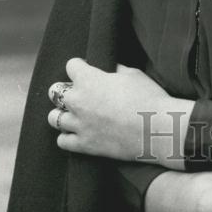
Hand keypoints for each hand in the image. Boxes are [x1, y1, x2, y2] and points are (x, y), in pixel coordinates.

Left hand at [47, 58, 194, 165]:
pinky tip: (78, 132)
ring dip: (63, 114)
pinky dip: (67, 136)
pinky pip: (62, 141)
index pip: (71, 65)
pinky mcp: (84, 145)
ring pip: (53, 118)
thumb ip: (114, 70)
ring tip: (76, 114)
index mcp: (89, 79)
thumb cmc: (148, 97)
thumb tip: (108, 71)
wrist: (157, 129)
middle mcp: (78, 101)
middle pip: (55, 91)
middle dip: (65, 90)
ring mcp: (79, 124)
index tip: (87, 69)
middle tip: (80, 93)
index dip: (80, 66)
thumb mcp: (133, 74)